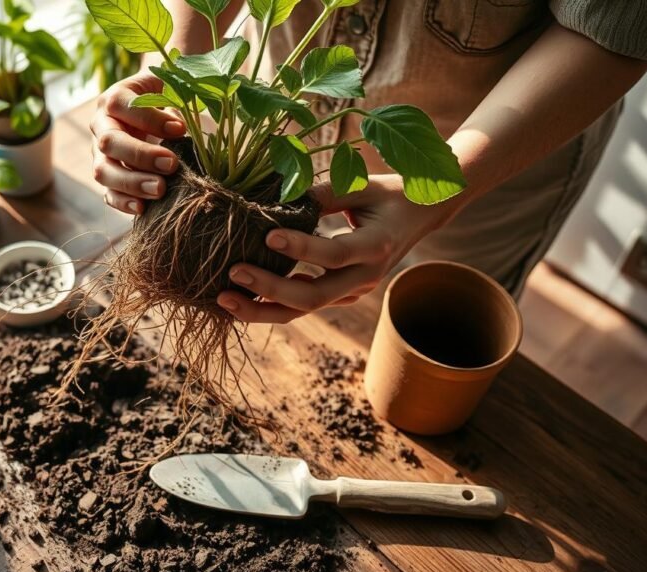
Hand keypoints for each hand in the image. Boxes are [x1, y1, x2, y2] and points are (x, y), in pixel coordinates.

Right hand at [90, 71, 186, 214]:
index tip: (180, 129)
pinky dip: (123, 203)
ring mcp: (102, 154)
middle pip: (108, 142)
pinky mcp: (110, 178)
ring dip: (131, 183)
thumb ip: (176, 97)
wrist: (159, 114)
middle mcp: (102, 126)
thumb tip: (179, 128)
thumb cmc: (168, 97)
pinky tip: (143, 208)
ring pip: (103, 171)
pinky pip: (108, 194)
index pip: (120, 105)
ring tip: (160, 189)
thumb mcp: (171, 87)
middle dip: (140, 155)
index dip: (148, 118)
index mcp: (116, 99)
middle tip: (171, 164)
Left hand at [216, 175, 466, 322]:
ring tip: (224, 299)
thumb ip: (325, 192)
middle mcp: (364, 277)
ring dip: (262, 308)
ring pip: (303, 310)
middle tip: (233, 273)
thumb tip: (278, 193)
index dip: (301, 248)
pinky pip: (302, 307)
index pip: (334, 254)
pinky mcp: (339, 295)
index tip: (267, 236)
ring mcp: (352, 291)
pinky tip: (240, 300)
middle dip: (270, 288)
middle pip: (313, 296)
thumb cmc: (389, 194)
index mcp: (375, 247)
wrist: (422, 216)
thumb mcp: (362, 185)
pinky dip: (270, 305)